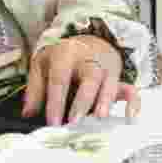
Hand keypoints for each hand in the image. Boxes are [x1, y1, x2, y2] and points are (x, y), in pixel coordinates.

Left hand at [21, 35, 140, 125]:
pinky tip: (130, 117)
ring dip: (105, 103)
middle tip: (74, 122)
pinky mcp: (119, 78)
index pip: (60, 78)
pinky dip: (133, 103)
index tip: (52, 122)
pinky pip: (131, 89)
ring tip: (99, 120)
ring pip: (110, 84)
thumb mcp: (43, 65)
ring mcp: (107, 69)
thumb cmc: (63, 57)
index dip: (56, 101)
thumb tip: (28, 114)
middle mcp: (89, 60)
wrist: (88, 40)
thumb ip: (35, 89)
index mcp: (66, 54)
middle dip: (83, 101)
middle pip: (89, 78)